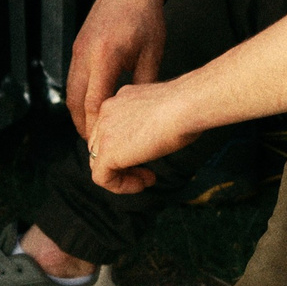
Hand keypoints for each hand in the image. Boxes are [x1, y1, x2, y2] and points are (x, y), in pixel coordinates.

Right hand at [64, 0, 169, 138]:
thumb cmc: (146, 16)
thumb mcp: (152, 53)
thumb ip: (145, 83)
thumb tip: (140, 110)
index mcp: (105, 56)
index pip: (93, 101)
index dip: (96, 125)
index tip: (103, 142)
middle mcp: (86, 54)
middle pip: (74, 101)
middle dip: (82, 124)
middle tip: (95, 143)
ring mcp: (78, 49)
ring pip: (70, 90)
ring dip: (78, 111)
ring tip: (92, 128)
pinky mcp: (78, 45)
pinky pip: (73, 78)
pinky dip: (78, 95)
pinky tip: (91, 104)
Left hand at [86, 79, 202, 193]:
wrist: (185, 105)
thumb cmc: (187, 106)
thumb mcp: (164, 110)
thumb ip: (151, 121)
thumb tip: (157, 138)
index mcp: (120, 99)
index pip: (111, 128)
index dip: (127, 146)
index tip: (151, 151)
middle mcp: (107, 112)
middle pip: (101, 145)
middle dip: (123, 162)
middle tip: (148, 171)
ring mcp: (104, 131)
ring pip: (99, 162)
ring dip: (123, 175)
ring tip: (147, 179)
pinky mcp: (107, 152)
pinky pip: (102, 178)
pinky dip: (120, 186)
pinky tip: (142, 184)